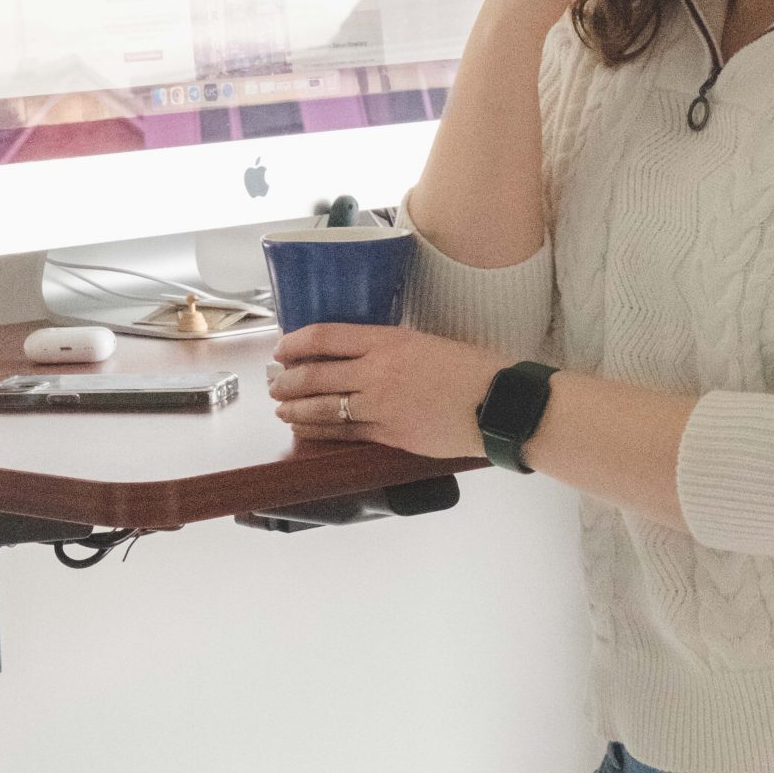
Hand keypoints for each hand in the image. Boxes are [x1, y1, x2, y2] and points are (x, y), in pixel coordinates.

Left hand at [268, 324, 503, 461]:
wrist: (499, 404)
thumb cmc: (474, 369)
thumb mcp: (428, 342)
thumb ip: (392, 348)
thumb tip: (363, 356)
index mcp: (388, 340)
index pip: (326, 337)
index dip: (296, 343)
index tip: (282, 348)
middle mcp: (377, 372)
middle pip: (315, 374)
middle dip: (287, 380)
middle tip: (275, 382)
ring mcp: (381, 406)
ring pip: (322, 407)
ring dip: (295, 408)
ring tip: (281, 408)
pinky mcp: (390, 435)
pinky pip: (344, 433)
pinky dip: (319, 431)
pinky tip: (306, 429)